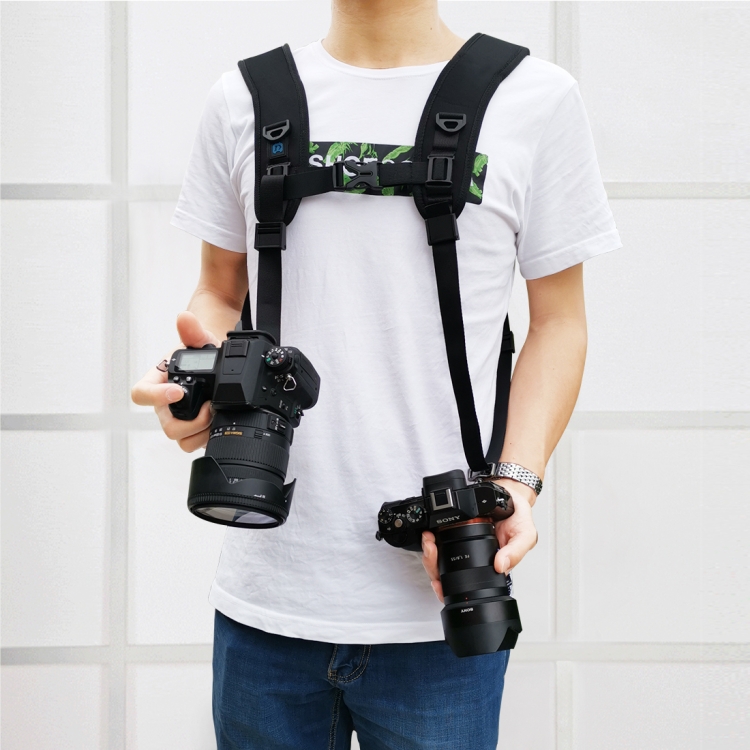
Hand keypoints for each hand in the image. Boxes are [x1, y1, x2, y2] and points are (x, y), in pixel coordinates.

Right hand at [131, 311, 220, 451]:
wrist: (212, 359)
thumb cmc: (197, 350)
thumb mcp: (197, 339)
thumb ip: (191, 330)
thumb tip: (185, 318)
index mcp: (157, 381)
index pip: (141, 394)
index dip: (155, 396)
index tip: (177, 391)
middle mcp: (164, 404)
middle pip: (166, 425)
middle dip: (189, 422)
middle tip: (209, 409)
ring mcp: (177, 418)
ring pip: (181, 439)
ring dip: (200, 432)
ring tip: (215, 414)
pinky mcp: (192, 429)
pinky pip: (194, 442)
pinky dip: (207, 436)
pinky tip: (218, 422)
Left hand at [421, 480, 538, 602]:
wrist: (511, 494)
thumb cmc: (518, 517)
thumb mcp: (525, 535)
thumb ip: (516, 551)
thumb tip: (501, 566)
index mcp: (489, 564)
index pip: (468, 585)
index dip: (449, 589)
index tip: (439, 584)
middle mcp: (474, 557)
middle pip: (447, 574)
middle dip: (433, 566)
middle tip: (432, 551)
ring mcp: (464, 545)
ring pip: (440, 560)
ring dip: (430, 553)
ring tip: (429, 541)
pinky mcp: (456, 530)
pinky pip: (440, 542)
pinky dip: (431, 541)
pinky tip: (430, 534)